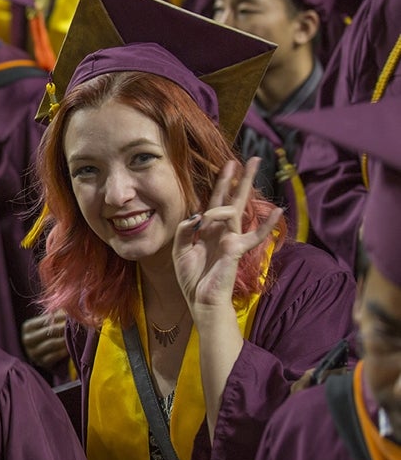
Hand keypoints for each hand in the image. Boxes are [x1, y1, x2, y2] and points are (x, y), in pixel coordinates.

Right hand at [21, 311, 69, 368]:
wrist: (39, 353)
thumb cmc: (45, 334)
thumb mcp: (45, 324)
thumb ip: (53, 316)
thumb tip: (67, 306)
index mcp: (27, 327)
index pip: (45, 320)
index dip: (59, 317)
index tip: (71, 315)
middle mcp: (27, 340)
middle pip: (48, 332)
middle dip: (63, 328)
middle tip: (75, 325)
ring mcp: (33, 352)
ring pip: (51, 344)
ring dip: (64, 339)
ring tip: (74, 335)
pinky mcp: (41, 362)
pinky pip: (54, 356)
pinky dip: (63, 351)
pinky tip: (70, 347)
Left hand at [172, 158, 281, 314]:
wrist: (201, 301)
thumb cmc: (193, 278)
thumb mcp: (180, 250)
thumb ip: (184, 230)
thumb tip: (196, 214)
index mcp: (208, 230)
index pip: (215, 201)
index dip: (221, 183)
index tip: (228, 165)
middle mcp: (221, 231)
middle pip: (232, 199)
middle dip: (240, 178)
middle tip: (250, 158)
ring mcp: (231, 239)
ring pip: (236, 209)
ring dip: (237, 191)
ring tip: (242, 174)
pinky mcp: (236, 250)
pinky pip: (252, 235)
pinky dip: (266, 225)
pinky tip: (279, 211)